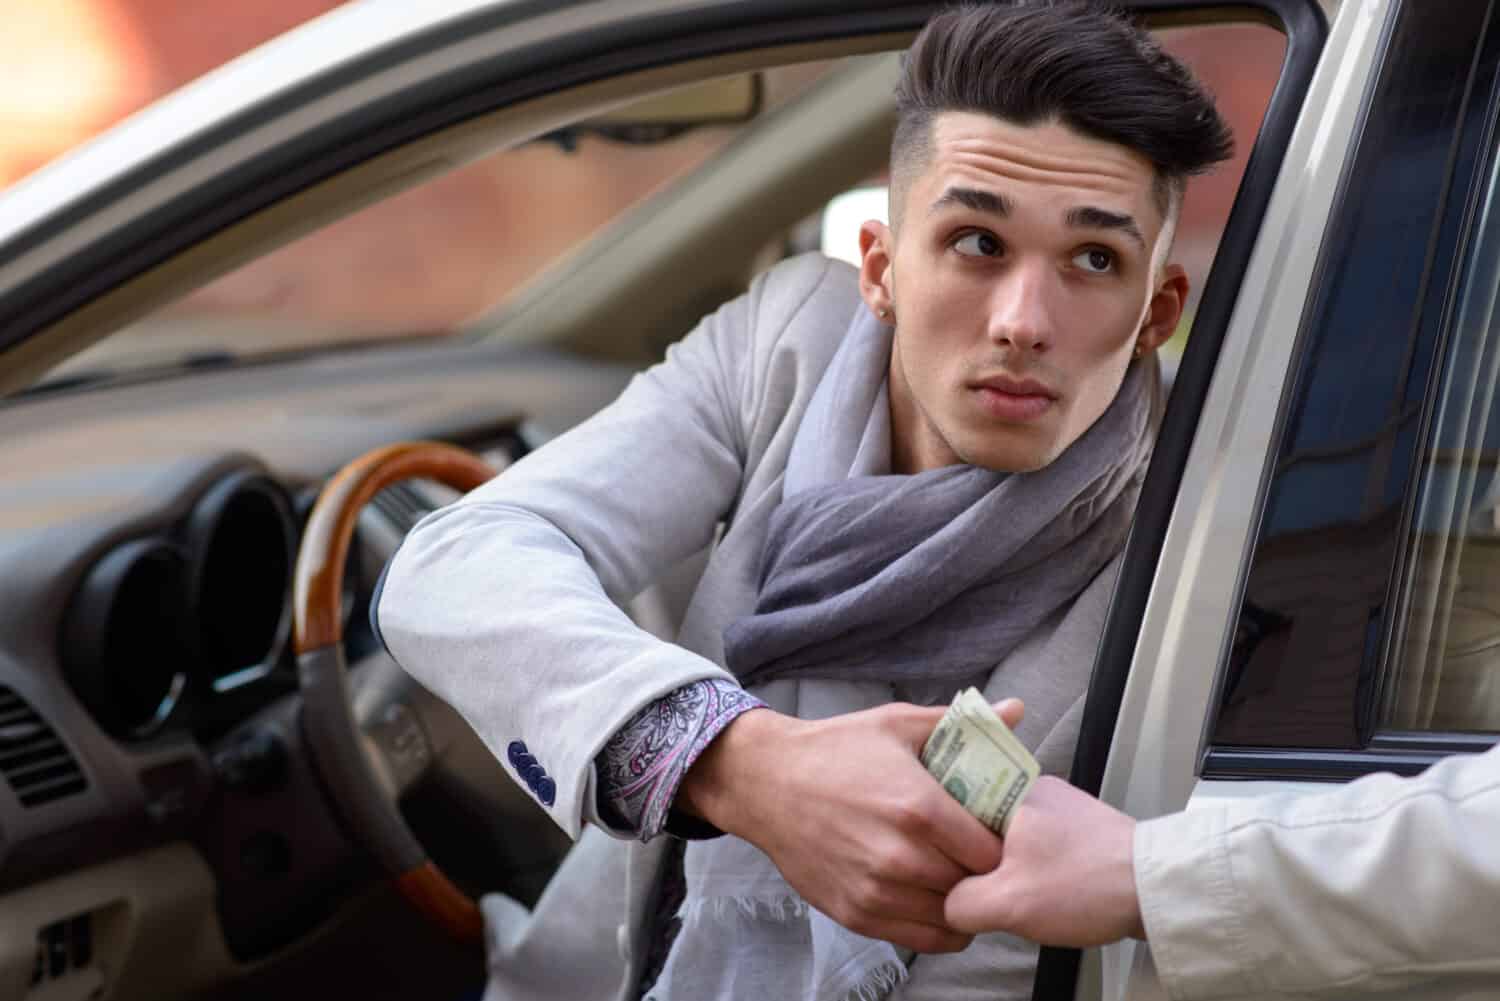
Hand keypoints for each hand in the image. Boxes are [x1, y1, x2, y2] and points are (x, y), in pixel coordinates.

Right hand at [678, 697, 1023, 953]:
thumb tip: (1018, 710)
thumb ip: (965, 724)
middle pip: (975, 885)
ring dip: (961, 900)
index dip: (1002, 844)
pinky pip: (921, 938)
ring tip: (956, 875)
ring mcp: (878, 891)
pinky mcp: (858, 914)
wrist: (766, 783)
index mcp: (920, 809)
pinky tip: (933, 897)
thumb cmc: (836, 749)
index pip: (994, 851)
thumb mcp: (898, 725)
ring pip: (951, 917)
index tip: (996, 832)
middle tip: (977, 854)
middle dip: (983, 871)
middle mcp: (901, 857)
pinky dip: (937, 925)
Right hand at [944, 775, 1143, 945]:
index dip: (943, 848)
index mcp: (1010, 790)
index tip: (950, 878)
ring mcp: (1058, 807)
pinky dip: (1031, 872)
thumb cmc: (1088, 885)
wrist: (1158, 891)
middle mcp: (1033, 788)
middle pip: (977, 824)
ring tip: (1018, 896)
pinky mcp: (1077, 829)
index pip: (951, 807)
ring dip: (1004, 871)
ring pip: (1006, 839)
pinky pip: (1035, 848)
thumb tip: (948, 906)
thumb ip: (961, 903)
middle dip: (975, 863)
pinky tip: (1043, 894)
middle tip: (984, 893)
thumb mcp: (1008, 903)